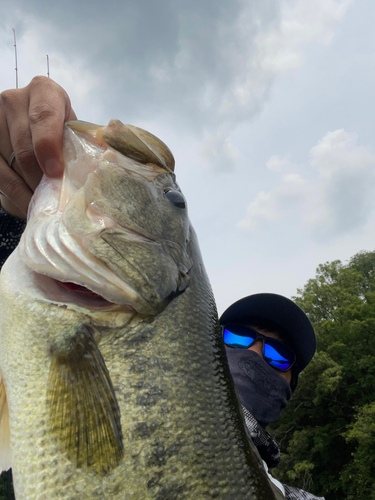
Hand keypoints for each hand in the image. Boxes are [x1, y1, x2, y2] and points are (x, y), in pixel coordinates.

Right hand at [0, 76, 76, 218]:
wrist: (34, 129)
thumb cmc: (62, 132)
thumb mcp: (74, 130)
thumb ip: (85, 141)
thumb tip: (105, 161)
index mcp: (44, 91)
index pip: (44, 116)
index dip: (48, 145)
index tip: (55, 172)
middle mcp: (13, 99)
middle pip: (24, 145)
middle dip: (41, 177)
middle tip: (56, 199)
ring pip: (10, 163)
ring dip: (29, 189)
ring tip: (46, 204)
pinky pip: (0, 175)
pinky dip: (16, 194)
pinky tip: (30, 204)